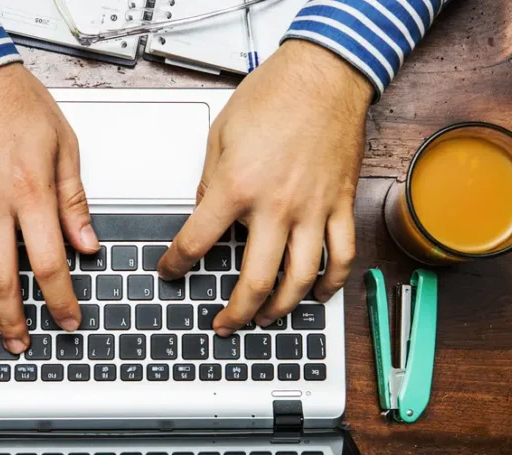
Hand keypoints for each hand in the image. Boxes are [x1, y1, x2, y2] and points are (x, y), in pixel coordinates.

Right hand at [0, 64, 98, 358]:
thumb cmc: (15, 102)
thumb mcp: (63, 145)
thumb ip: (73, 200)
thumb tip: (87, 243)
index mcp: (30, 193)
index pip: (50, 262)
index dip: (62, 298)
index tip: (69, 321)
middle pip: (1, 278)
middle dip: (13, 319)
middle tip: (20, 346)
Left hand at [158, 40, 371, 333]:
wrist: (324, 73)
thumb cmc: (272, 95)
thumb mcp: (219, 135)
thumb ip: (209, 182)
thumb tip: (206, 213)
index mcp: (237, 186)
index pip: (196, 242)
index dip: (176, 264)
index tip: (170, 271)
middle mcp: (275, 206)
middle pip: (254, 280)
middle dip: (233, 312)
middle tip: (222, 324)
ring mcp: (313, 209)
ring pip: (299, 279)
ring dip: (279, 309)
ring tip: (264, 320)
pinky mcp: (340, 204)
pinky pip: (341, 255)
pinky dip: (330, 283)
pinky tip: (317, 295)